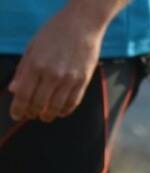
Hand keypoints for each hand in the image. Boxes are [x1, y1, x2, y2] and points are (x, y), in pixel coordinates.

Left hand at [7, 4, 108, 121]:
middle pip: (39, 103)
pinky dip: (64, 110)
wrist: (81, 25)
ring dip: (48, 115)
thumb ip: (23, 70)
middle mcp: (51, 74)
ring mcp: (69, 79)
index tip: (16, 115)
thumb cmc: (54, 33)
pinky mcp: (82, 81)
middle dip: (32, 113)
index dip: (18, 108)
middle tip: (29, 116)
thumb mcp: (32, 48)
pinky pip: (72, 102)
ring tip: (44, 116)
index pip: (23, 94)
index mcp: (35, 64)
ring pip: (56, 106)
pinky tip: (59, 111)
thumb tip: (14, 90)